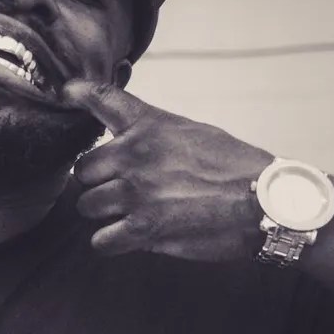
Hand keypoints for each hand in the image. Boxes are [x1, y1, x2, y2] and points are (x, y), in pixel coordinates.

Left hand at [65, 81, 273, 260]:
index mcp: (147, 126)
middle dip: (98, 185)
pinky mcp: (142, 229)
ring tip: (131, 215)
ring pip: (87, 207)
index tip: (67, 91)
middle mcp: (133, 155)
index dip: (78, 91)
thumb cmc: (234, 167)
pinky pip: (101, 240)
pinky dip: (111, 242)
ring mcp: (134, 193)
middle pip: (82, 172)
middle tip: (122, 191)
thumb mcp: (191, 132)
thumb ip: (151, 135)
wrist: (266, 201)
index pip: (102, 98)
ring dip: (104, 215)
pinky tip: (129, 238)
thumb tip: (123, 148)